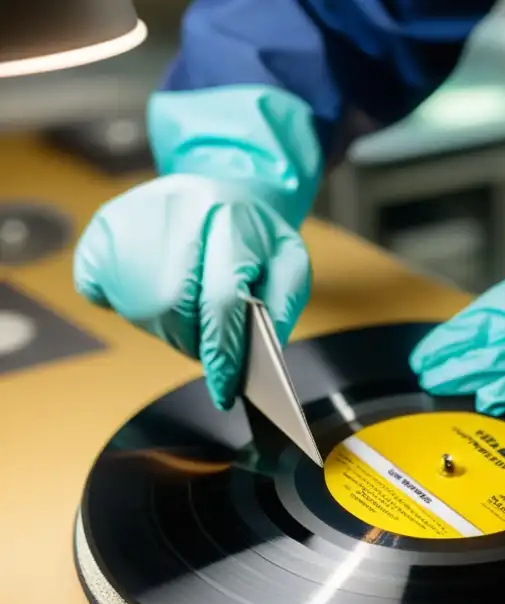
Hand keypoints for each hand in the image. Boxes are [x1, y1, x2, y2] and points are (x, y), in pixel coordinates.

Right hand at [74, 174, 310, 409]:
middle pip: (171, 305)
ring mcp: (133, 215)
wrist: (224, 193)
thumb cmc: (256, 238)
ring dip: (164, 328)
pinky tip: (149, 291)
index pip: (221, 299)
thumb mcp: (289, 264)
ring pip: (137, 304)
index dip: (222, 353)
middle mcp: (178, 210)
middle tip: (205, 346)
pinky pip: (96, 287)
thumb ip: (282, 309)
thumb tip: (256, 354)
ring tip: (187, 313)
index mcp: (230, 220)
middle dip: (191, 341)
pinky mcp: (102, 226)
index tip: (225, 390)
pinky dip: (120, 303)